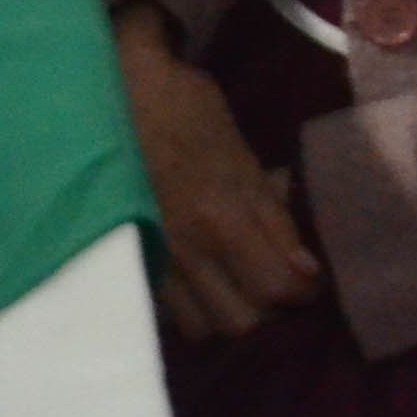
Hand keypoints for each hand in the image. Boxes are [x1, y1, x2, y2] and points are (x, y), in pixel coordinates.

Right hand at [116, 1, 320, 336]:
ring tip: (234, 285)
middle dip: (265, 309)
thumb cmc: (180, 106)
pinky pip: (167, 312)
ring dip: (223, 313)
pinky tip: (198, 281)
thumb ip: (272, 212)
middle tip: (272, 280)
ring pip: (200, 329)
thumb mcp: (238, 149)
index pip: (276, 288)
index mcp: (218, 215)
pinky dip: (190, 307)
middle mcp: (184, 250)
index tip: (307, 276)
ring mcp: (150, 259)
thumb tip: (305, 269)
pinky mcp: (127, 260)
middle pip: (241, 324)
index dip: (302, 290)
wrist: (109, 87)